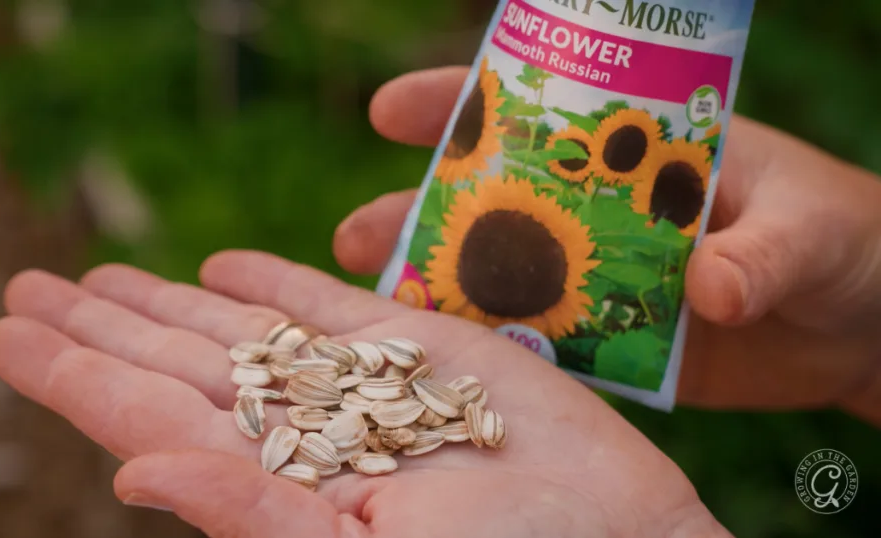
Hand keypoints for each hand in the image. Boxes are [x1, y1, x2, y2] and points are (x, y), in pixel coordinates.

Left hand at [0, 254, 729, 537]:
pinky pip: (335, 310)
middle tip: (25, 287)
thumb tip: (129, 468)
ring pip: (241, 333)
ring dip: (168, 300)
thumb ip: (249, 515)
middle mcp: (305, 432)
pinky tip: (226, 271)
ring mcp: (361, 387)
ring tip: (101, 274)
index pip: (147, 415)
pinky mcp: (425, 349)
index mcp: (273, 485)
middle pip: (177, 365)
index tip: (5, 333)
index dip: (73, 374)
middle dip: (100, 326)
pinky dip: (279, 286)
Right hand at [333, 66, 880, 419]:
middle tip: (357, 234)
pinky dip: (502, 346)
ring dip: (443, 285)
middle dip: (422, 211)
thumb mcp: (811, 228)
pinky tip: (451, 358)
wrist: (865, 322)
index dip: (460, 102)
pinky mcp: (618, 337)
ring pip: (507, 274)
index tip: (390, 109)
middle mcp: (605, 207)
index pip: (540, 109)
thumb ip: (762, 253)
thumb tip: (712, 289)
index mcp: (640, 147)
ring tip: (378, 303)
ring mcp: (604, 272)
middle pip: (496, 199)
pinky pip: (548, 340)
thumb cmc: (846, 240)